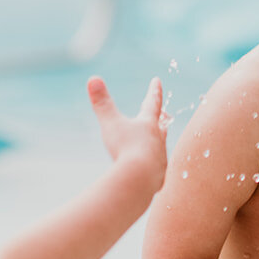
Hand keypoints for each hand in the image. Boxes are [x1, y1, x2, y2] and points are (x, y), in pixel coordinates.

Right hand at [87, 75, 168, 194]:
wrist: (139, 179)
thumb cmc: (126, 148)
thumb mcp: (111, 123)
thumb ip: (102, 103)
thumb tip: (92, 78)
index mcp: (148, 124)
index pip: (152, 102)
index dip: (154, 91)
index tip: (157, 80)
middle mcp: (158, 140)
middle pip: (162, 127)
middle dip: (161, 120)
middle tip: (166, 115)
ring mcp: (160, 159)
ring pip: (160, 150)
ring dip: (157, 145)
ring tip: (155, 146)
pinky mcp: (158, 177)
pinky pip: (157, 171)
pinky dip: (154, 168)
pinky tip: (151, 174)